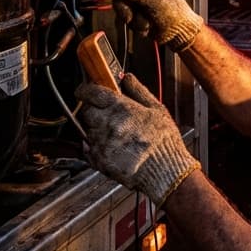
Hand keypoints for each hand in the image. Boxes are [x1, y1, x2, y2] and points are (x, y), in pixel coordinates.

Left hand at [76, 73, 198, 204]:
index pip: (92, 92)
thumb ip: (138, 91)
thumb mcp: (157, 109)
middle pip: (86, 110)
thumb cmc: (164, 142)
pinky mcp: (98, 160)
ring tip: (114, 133)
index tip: (85, 90)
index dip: (85, 89)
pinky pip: (88, 148)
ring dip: (95, 128)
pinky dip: (94, 145)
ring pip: (87, 129)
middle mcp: (107, 124)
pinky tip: (111, 146)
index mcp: (121, 108)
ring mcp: (101, 143)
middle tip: (105, 113)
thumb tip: (127, 77)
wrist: (164, 172)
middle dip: (92, 109)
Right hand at [102, 0, 202, 51]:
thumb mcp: (156, 0)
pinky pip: (125, 16)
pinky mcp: (136, 12)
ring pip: (121, 5)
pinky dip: (135, 24)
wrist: (179, 34)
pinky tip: (146, 26)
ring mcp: (138, 0)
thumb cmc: (174, 13)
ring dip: (131, 17)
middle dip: (123, 5)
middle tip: (129, 14)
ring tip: (145, 23)